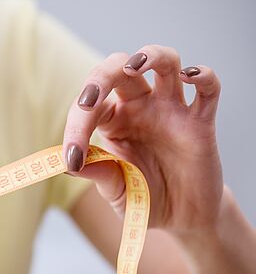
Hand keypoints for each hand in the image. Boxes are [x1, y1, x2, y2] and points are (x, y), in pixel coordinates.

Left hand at [62, 45, 223, 236]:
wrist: (181, 218)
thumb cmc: (143, 198)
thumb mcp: (115, 189)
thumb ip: (97, 173)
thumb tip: (64, 164)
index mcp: (112, 120)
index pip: (89, 107)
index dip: (76, 127)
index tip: (72, 159)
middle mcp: (139, 107)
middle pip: (120, 69)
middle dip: (101, 77)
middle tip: (88, 100)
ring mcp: (171, 110)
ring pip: (164, 63)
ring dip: (150, 55)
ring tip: (134, 64)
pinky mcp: (200, 122)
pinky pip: (207, 89)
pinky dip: (202, 75)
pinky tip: (190, 75)